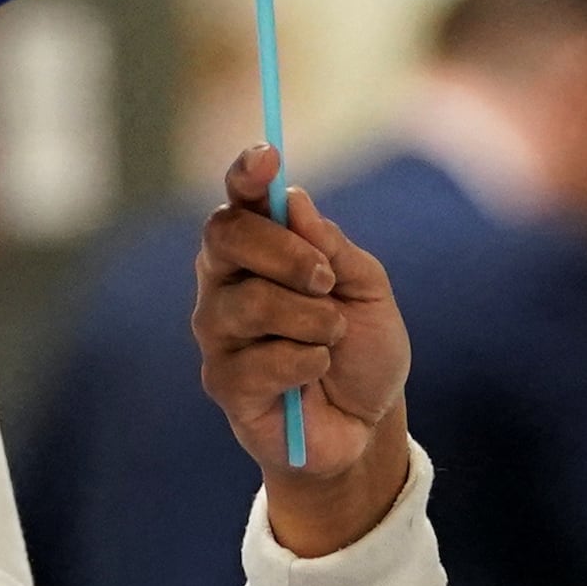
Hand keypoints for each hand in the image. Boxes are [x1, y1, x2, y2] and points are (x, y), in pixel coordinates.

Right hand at [192, 145, 414, 557]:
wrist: (366, 427)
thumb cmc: (362, 352)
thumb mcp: (367, 290)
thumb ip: (332, 247)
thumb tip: (296, 200)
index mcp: (259, 250)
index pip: (239, 200)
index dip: (246, 174)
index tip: (268, 158)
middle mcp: (226, 283)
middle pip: (226, 236)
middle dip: (284, 252)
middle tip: (326, 280)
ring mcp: (218, 333)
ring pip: (248, 302)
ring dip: (308, 319)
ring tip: (331, 340)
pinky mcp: (223, 382)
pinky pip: (260, 359)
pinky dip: (305, 362)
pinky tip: (317, 373)